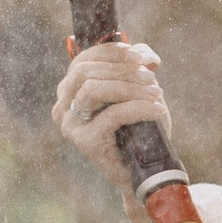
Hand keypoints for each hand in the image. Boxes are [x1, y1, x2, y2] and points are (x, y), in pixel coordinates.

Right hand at [52, 38, 173, 185]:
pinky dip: (139, 108)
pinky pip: (112, 114)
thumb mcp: (139, 91)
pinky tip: (158, 110)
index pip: (82, 60)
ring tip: (156, 95)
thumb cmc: (139, 128)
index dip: (110, 53)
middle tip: (151, 78)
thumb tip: (144, 53)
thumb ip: (137, 67)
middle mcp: (64, 107)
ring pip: (94, 89)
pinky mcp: (85, 142)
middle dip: (122, 70)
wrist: (144, 170)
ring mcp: (71, 126)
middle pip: (85, 72)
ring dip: (130, 87)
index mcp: (70, 91)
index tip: (137, 56)